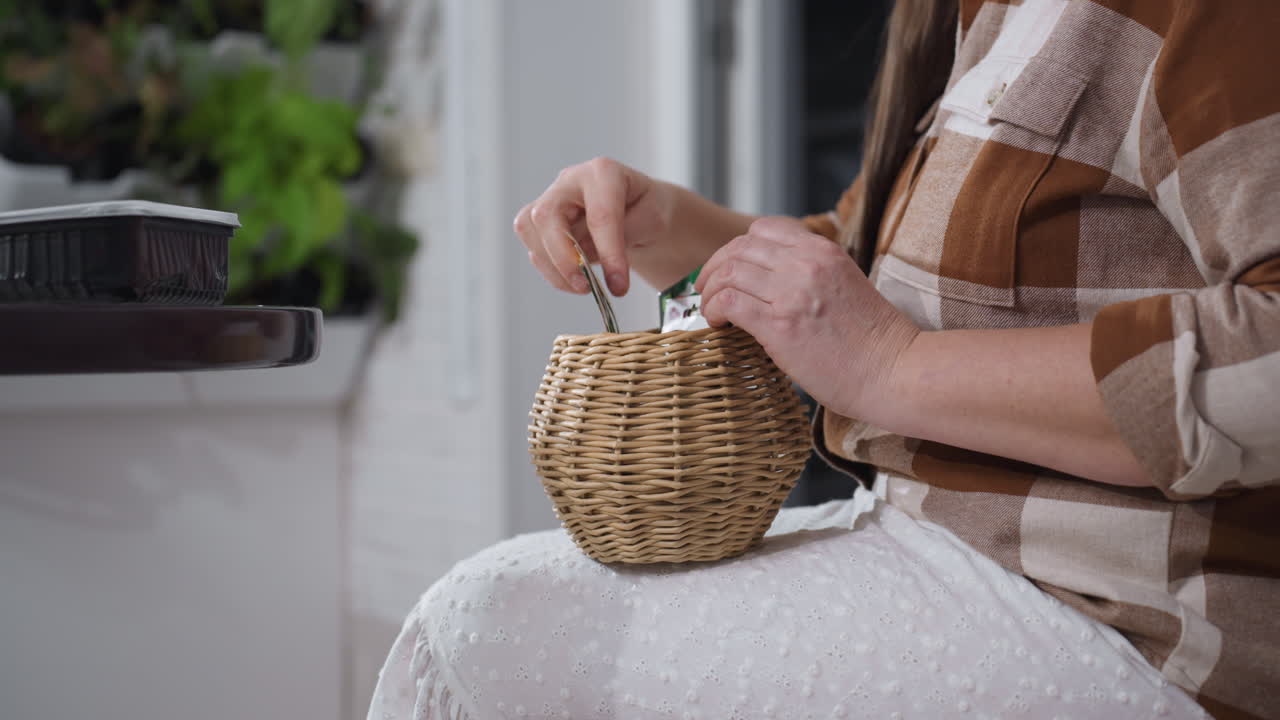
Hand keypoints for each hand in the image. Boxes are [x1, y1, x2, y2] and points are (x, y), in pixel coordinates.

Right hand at [514, 156, 671, 296]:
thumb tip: (591, 260)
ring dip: (554, 268)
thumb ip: (625, 235)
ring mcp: (551, 199)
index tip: (618, 286)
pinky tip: (573, 281)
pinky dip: (552, 272)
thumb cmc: (647, 210)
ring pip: (531, 232)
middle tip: (587, 287)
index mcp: (603, 172)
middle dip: (564, 259)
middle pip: (547, 216)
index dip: (608, 252)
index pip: (600, 214)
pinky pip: (533, 248)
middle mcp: (570, 181)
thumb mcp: (653, 220)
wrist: (639, 212)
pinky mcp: (539, 222)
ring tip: (583, 287)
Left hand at [695, 217, 919, 421]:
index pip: (764, 229)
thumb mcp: (845, 286)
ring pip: (728, 272)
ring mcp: (792, 292)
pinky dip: (713, 310)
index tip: (728, 269)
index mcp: (824, 250)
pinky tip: (717, 325)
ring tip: (710, 311)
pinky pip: (729, 302)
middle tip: (706, 289)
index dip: (736, 248)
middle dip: (714, 267)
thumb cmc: (874, 342)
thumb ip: (811, 276)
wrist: (895, 371)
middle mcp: (806, 263)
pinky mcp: (780, 324)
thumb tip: (770, 286)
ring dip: (710, 291)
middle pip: (739, 247)